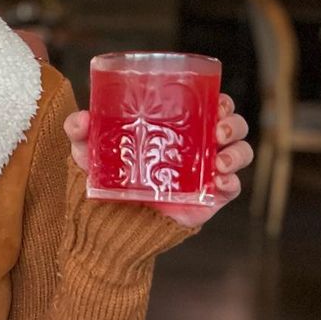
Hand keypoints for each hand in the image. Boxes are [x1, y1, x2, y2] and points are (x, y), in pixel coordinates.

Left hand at [64, 93, 253, 229]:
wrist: (112, 219)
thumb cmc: (108, 175)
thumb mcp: (91, 151)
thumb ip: (81, 132)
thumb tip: (80, 120)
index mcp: (178, 126)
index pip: (210, 105)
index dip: (220, 100)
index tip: (216, 101)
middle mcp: (198, 145)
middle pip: (232, 125)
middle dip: (232, 124)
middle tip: (217, 131)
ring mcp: (206, 171)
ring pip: (240, 153)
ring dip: (237, 152)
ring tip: (220, 161)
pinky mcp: (209, 197)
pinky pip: (232, 188)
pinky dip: (232, 183)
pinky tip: (218, 183)